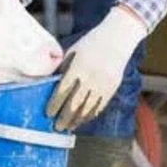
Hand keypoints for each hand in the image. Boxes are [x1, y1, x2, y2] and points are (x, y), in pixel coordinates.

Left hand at [46, 5, 147, 131]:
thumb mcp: (73, 51)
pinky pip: (100, 106)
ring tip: (69, 127)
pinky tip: (82, 120)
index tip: (48, 114)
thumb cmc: (91, 43)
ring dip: (77, 120)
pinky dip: (90, 115)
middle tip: (56, 127)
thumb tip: (49, 83)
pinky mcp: (112, 88)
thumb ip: (62, 68)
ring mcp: (103, 84)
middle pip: (75, 103)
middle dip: (65, 117)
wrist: (118, 39)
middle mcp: (91, 78)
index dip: (55, 104)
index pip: (63, 90)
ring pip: (88, 108)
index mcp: (78, 67)